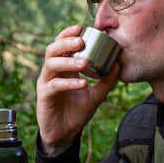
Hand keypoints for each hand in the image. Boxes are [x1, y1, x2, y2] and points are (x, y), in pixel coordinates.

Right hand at [36, 25, 119, 154]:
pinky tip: (83, 84)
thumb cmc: (76, 112)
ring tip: (85, 63)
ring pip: (51, 64)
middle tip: (82, 41)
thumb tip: (119, 64)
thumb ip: (106, 81)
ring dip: (68, 61)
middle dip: (66, 42)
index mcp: (63, 68)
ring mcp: (46, 84)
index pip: (61, 45)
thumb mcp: (96, 96)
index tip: (81, 28)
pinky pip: (55, 86)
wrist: (65, 134)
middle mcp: (52, 73)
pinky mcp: (44, 97)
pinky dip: (69, 83)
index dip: (68, 34)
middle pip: (52, 50)